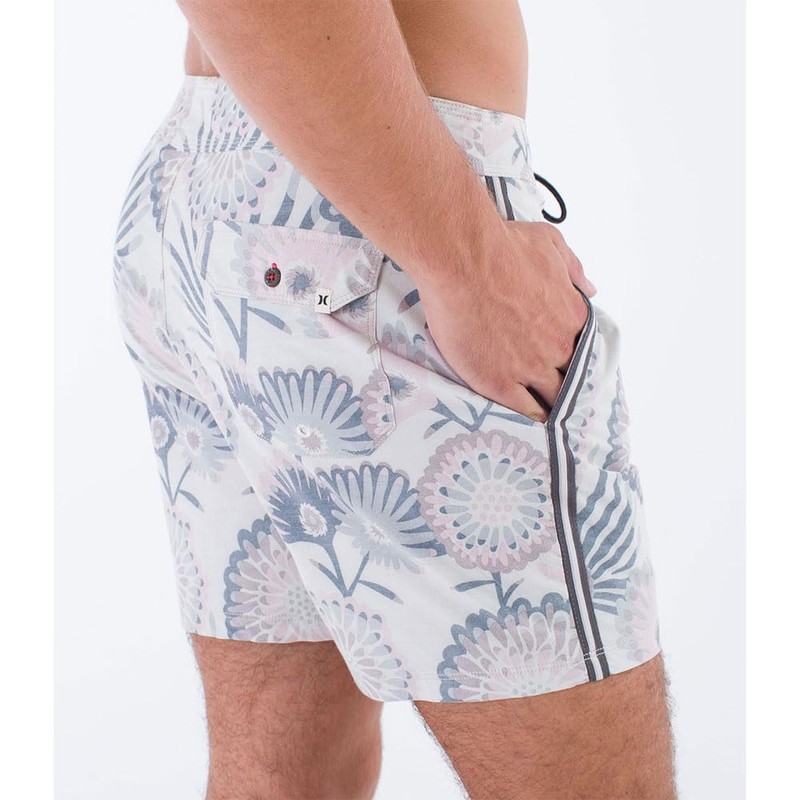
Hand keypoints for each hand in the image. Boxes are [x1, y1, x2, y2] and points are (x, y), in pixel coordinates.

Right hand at [417, 221, 595, 422]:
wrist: (463, 259)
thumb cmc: (502, 246)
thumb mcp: (549, 244)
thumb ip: (573, 268)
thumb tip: (590, 286)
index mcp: (571, 317)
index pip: (584, 350)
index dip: (576, 361)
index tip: (569, 368)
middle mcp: (557, 347)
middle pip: (572, 381)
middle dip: (568, 390)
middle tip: (561, 401)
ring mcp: (529, 368)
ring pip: (551, 402)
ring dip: (551, 410)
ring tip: (549, 423)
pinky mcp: (499, 382)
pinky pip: (523, 412)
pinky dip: (528, 420)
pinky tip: (527, 428)